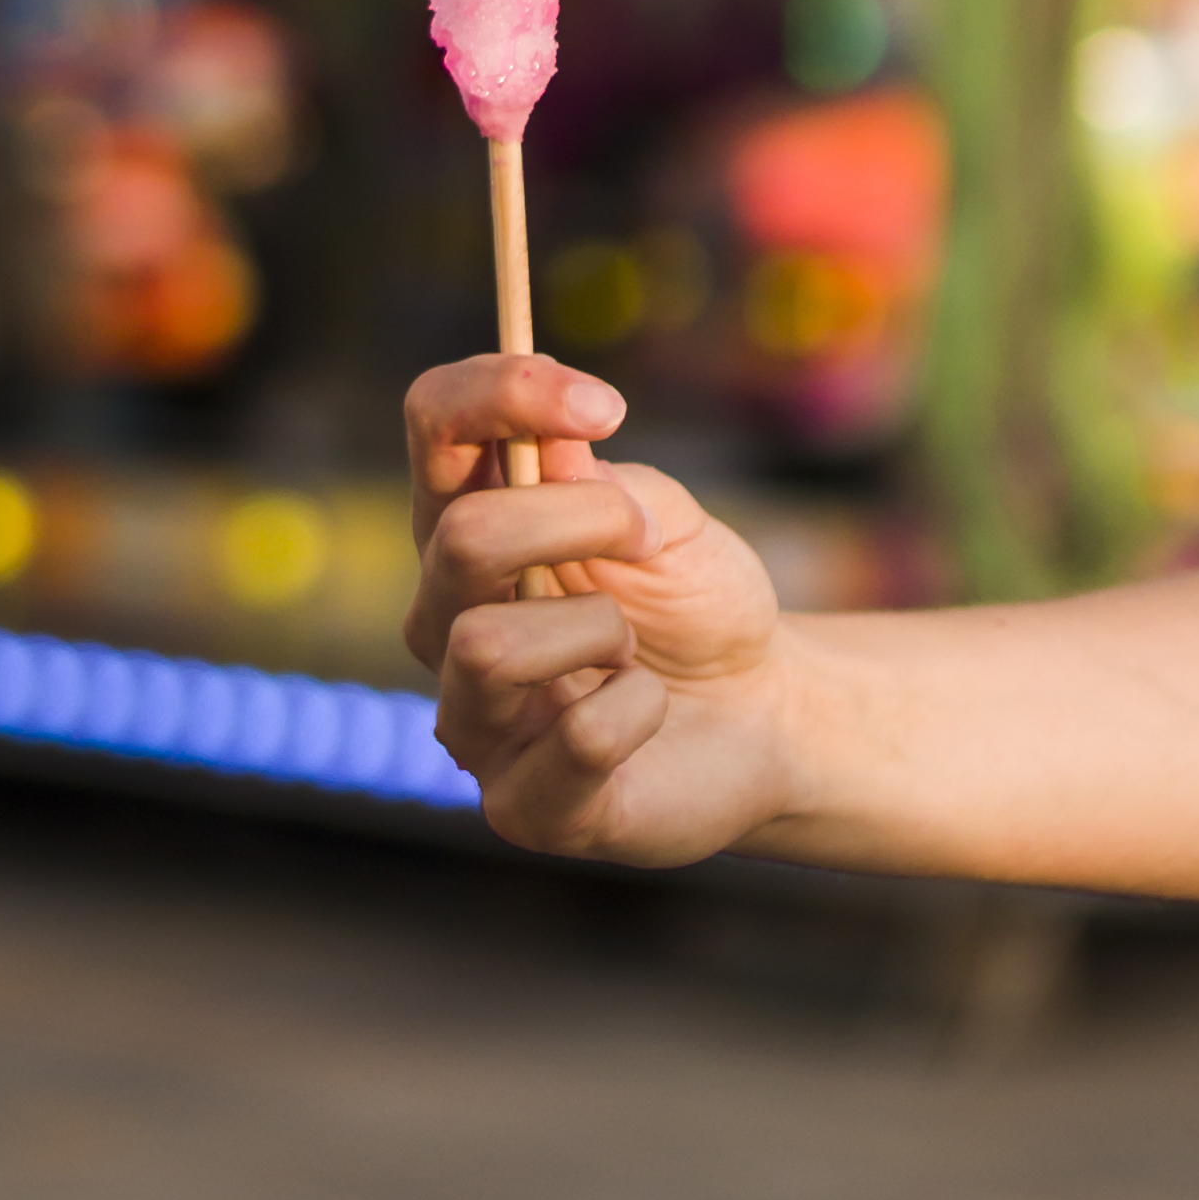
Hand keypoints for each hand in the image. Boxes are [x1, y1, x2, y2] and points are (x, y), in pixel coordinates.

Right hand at [402, 352, 800, 862]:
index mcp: (467, 530)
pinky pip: (578, 737)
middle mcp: (444, 619)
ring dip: (598, 629)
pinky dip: (640, 708)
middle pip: (460, 537)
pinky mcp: (520, 806)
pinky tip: (647, 714)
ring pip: (487, 645)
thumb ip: (606, 484)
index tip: (604, 405)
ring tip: (629, 651)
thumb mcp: (669, 524)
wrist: (767, 717)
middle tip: (644, 540)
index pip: (431, 425)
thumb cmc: (698, 610)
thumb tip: (548, 447)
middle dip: (578, 521)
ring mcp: (472, 718)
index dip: (500, 393)